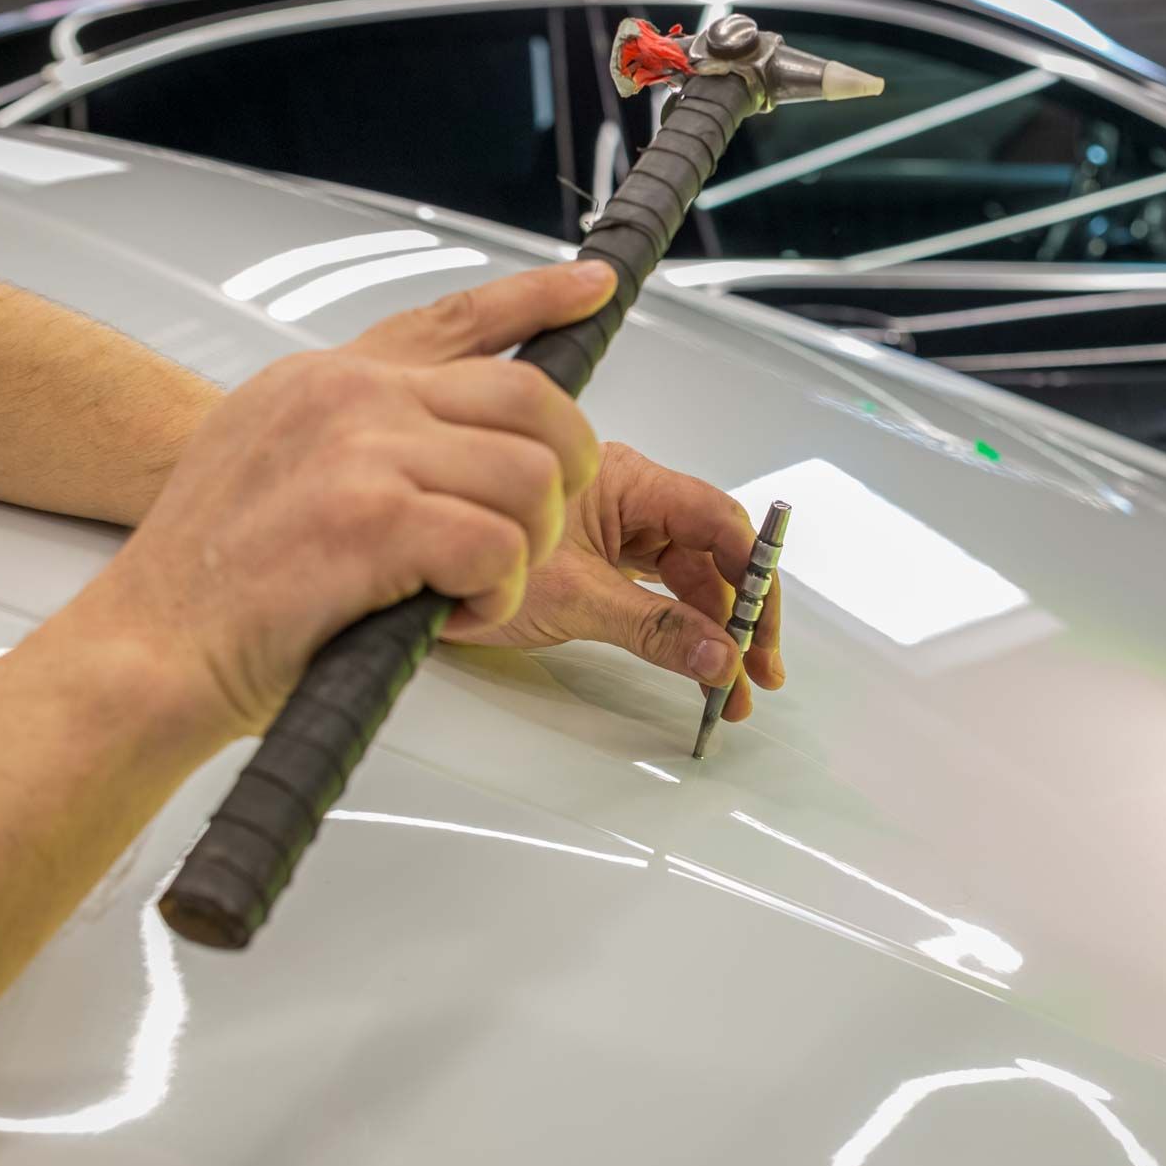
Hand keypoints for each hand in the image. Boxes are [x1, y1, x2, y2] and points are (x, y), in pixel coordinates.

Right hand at [79, 261, 613, 733]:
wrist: (146, 650)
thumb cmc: (213, 584)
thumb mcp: (272, 459)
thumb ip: (358, 432)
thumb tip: (448, 439)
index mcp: (330, 378)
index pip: (459, 319)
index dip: (540, 298)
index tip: (592, 288)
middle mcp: (349, 397)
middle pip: (533, 400)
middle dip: (565, 473)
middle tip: (535, 530)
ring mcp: (359, 451)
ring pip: (529, 478)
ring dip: (526, 549)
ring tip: (476, 587)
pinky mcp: (369, 520)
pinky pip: (499, 545)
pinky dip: (497, 594)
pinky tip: (458, 614)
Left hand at [447, 443, 784, 720]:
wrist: (403, 578)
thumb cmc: (465, 559)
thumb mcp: (574, 599)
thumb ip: (654, 627)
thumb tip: (717, 654)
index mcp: (624, 479)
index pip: (716, 520)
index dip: (751, 572)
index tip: (762, 626)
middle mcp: (624, 498)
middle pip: (710, 552)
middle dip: (740, 612)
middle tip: (758, 668)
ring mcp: (611, 531)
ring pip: (686, 576)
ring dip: (713, 628)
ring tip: (726, 685)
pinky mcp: (595, 561)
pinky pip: (655, 591)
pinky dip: (678, 628)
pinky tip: (693, 661)